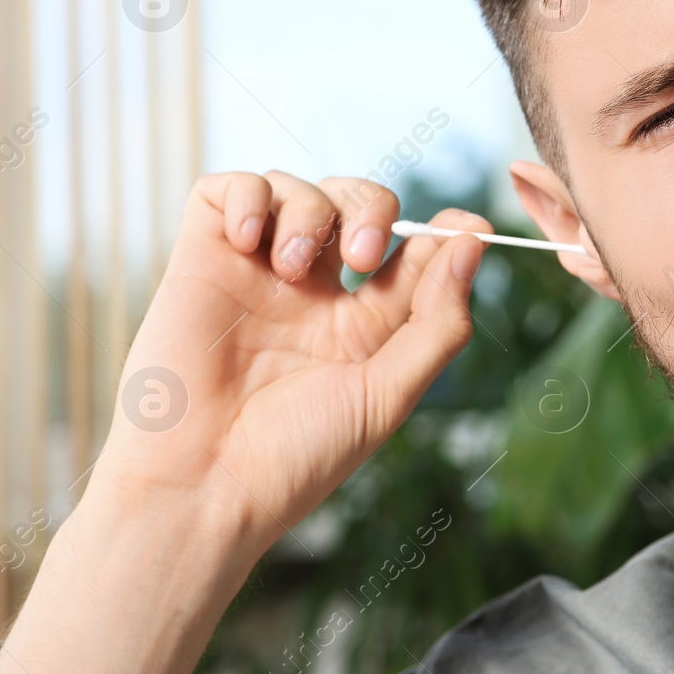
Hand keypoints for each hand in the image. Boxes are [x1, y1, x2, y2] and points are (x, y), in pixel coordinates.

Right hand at [93, 171, 488, 554]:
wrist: (201, 484)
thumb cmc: (296, 455)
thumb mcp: (388, 393)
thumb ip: (437, 321)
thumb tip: (472, 243)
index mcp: (362, 327)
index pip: (412, 254)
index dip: (443, 231)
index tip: (468, 225)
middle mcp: (312, 294)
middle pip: (360, 205)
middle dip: (373, 210)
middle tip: (359, 258)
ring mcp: (255, 274)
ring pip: (298, 189)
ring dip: (309, 209)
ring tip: (289, 265)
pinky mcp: (200, 261)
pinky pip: (226, 190)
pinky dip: (249, 196)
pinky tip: (252, 241)